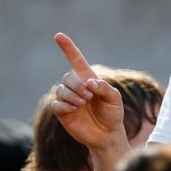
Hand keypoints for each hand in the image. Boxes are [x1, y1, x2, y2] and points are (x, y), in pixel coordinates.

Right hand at [50, 33, 128, 151]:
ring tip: (83, 104)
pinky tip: (74, 110)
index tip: (58, 35)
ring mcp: (68, 99)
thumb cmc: (113, 114)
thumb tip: (89, 83)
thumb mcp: (115, 99)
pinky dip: (64, 105)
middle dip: (77, 85)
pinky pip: (55, 104)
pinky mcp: (62, 112)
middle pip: (68, 77)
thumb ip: (105, 88)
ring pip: (60, 90)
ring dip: (72, 95)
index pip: (76, 59)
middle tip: (88, 97)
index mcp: (88, 79)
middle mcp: (76, 87)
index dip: (68, 48)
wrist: (108, 135)